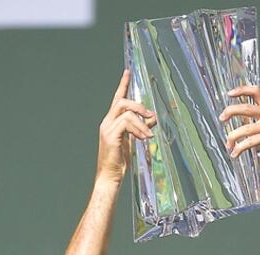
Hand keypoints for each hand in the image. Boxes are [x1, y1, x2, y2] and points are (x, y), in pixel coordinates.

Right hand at [96, 70, 156, 184]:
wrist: (109, 177)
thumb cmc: (119, 161)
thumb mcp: (133, 141)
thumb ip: (141, 128)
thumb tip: (153, 117)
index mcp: (111, 122)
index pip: (117, 99)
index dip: (123, 85)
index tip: (127, 72)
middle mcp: (107, 122)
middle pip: (122, 101)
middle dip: (138, 105)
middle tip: (150, 115)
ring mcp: (107, 129)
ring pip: (126, 111)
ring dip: (141, 122)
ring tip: (148, 135)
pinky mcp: (111, 136)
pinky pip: (127, 123)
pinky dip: (138, 129)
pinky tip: (144, 138)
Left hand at [218, 85, 259, 170]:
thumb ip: (251, 116)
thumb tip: (229, 112)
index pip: (256, 91)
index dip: (242, 90)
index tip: (229, 94)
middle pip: (247, 108)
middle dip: (231, 112)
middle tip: (222, 118)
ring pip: (246, 128)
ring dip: (233, 136)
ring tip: (228, 144)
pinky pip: (250, 141)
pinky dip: (239, 148)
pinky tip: (234, 153)